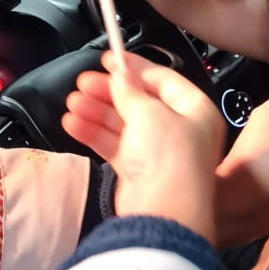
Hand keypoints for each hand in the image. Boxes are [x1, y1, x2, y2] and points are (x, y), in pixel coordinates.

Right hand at [63, 51, 224, 243]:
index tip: (109, 58)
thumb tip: (120, 75)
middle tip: (83, 82)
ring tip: (72, 102)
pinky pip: (115, 145)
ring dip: (97, 111)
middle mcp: (182, 130)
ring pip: (124, 123)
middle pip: (140, 101)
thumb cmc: (170, 158)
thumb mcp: (149, 112)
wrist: (164, 211)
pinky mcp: (140, 171)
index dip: (135, 67)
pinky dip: (95, 134)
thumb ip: (131, 91)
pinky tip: (73, 123)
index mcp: (196, 110)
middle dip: (110, 91)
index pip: (163, 79)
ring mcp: (160, 152)